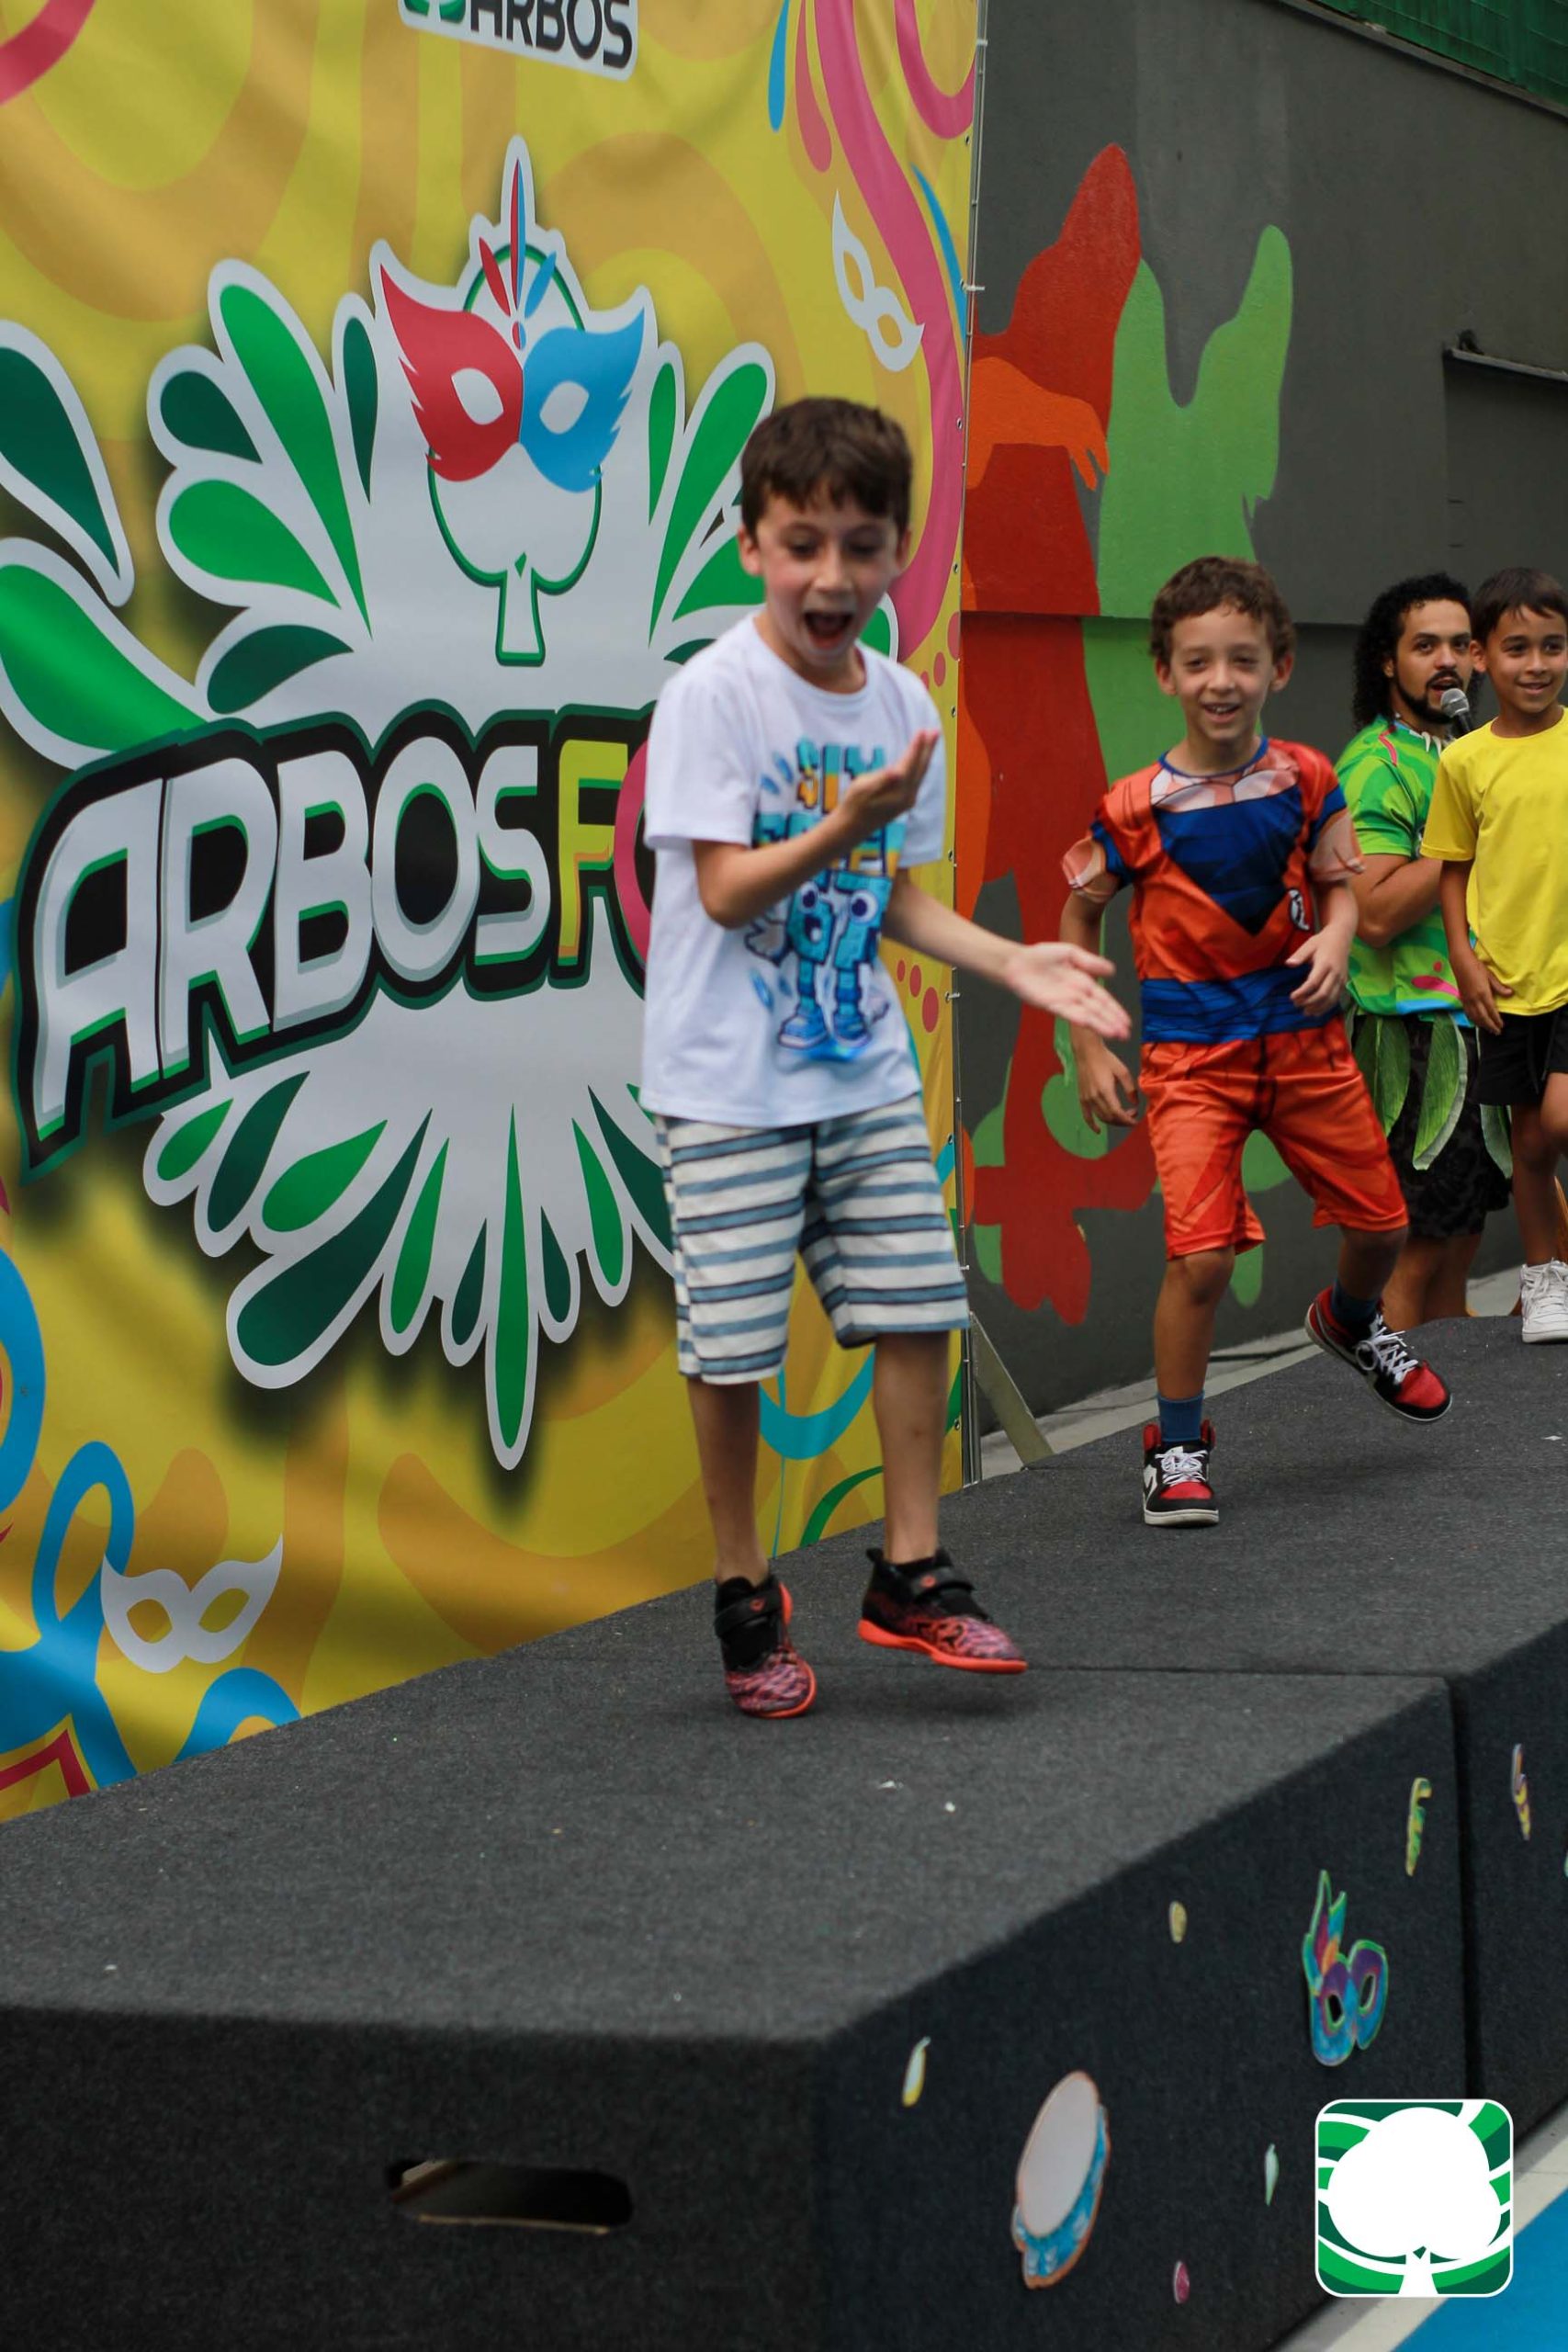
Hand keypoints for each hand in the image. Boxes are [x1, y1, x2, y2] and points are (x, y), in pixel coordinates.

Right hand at [836, 728, 938, 844]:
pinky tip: (920, 760)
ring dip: (926, 756)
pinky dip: (920, 766)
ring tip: (930, 740)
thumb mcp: (862, 789)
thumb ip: (881, 779)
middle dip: (928, 748)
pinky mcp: (905, 802)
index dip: (916, 746)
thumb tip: (896, 772)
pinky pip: (917, 779)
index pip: (910, 763)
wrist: (852, 828)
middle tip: (935, 731)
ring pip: (921, 773)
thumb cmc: (853, 804)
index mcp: (898, 790)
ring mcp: (908, 800)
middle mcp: (907, 796)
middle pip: (921, 767)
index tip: (922, 731)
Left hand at [999, 941, 1130, 1040]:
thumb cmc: (1041, 956)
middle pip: (1098, 1011)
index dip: (1115, 1011)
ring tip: (1114, 1035)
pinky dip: (1079, 1017)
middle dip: (1112, 1023)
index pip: (1103, 1000)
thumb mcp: (1071, 953)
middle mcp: (1075, 995)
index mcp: (1083, 983)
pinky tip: (1089, 1023)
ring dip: (1100, 1025)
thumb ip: (1090, 962)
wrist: (1017, 961)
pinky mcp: (1050, 1004)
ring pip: (1086, 1015)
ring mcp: (1063, 1001)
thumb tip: (1112, 971)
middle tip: (1125, 1035)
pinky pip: (1067, 1012)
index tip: (1127, 1023)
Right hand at [1073, 1038, 1140, 1130]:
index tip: (1136, 1120)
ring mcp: (1087, 1099)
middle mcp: (1095, 1097)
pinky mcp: (1082, 1098)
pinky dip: (1092, 1125)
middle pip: (1110, 1117)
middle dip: (1123, 1120)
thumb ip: (1130, 1088)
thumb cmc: (1107, 1059)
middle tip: (1133, 1113)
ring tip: (1123, 1116)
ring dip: (1114, 1121)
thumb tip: (1135, 1103)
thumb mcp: (1123, 1071)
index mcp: (1106, 1091)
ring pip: (1101, 1117)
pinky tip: (1098, 1131)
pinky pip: (1086, 1115)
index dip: (1128, 1120)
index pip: (1118, 1113)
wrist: (1087, 1052)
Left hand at [1286, 928, 1349, 1013]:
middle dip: (1309, 1002)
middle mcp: (1335, 973)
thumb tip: (1288, 964)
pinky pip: (1337, 998)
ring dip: (1318, 1007)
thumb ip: (1299, 955)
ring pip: (1331, 998)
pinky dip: (1327, 1006)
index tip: (1292, 997)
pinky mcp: (1344, 982)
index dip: (1302, 992)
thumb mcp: (1309, 944)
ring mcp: (1341, 978)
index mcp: (1325, 964)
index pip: (1313, 983)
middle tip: (1297, 1005)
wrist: (1342, 937)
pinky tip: (1317, 1011)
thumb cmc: (1322, 941)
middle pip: (1323, 993)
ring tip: (1306, 1012)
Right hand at [1453, 945, 1511, 1034]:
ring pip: (1475, 1017)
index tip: (1502, 1026)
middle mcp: (1474, 999)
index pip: (1491, 1010)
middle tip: (1497, 1032)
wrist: (1461, 963)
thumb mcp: (1490, 976)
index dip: (1497, 1020)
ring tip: (1488, 1030)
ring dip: (1482, 1025)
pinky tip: (1477, 1022)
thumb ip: (1499, 987)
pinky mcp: (1463, 999)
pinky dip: (1473, 1020)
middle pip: (1483, 1017)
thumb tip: (1510, 994)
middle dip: (1490, 1026)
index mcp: (1483, 993)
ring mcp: (1467, 1000)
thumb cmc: (1477, 967)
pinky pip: (1468, 1013)